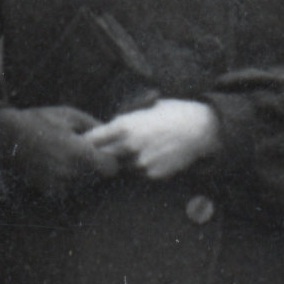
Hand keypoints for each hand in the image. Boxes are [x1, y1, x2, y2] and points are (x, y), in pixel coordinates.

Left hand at [82, 95, 226, 183]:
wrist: (199, 128)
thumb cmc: (171, 113)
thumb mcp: (143, 109)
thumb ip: (122, 121)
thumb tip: (103, 130)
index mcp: (123, 126)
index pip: (92, 140)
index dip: (86, 142)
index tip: (84, 144)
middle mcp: (129, 146)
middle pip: (102, 157)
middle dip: (102, 155)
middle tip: (106, 152)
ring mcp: (140, 162)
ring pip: (121, 166)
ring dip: (125, 161)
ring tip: (141, 149)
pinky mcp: (152, 174)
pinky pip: (139, 173)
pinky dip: (142, 167)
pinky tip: (155, 155)